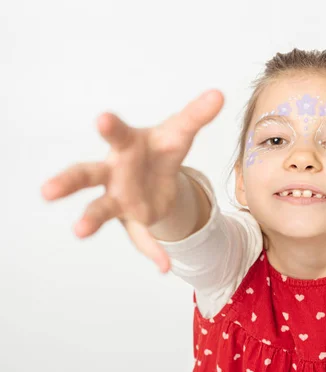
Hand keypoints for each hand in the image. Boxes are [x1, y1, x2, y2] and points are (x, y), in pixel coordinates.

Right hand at [41, 89, 223, 271]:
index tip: (102, 119)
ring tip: (79, 230)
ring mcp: (119, 197)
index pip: (118, 134)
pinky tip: (166, 265)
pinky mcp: (134, 219)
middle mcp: (115, 171)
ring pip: (99, 209)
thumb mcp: (180, 131)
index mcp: (127, 145)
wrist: (159, 174)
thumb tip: (219, 93)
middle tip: (49, 190)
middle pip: (86, 173)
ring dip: (90, 220)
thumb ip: (197, 115)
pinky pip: (142, 237)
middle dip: (69, 180)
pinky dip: (154, 251)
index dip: (111, 128)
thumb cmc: (161, 148)